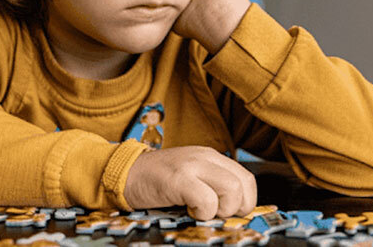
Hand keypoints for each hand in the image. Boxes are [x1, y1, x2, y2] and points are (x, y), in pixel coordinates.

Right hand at [123, 146, 256, 219]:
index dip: (244, 202)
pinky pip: (207, 200)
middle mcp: (205, 157)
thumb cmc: (157, 181)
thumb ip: (212, 185)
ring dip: (219, 209)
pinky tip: (188, 209)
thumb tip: (234, 211)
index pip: (247, 179)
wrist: (125, 173)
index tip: (228, 213)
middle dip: (234, 208)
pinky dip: (202, 212)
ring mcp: (191, 166)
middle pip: (243, 185)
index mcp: (210, 157)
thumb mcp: (190, 176)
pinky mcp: (178, 179)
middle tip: (214, 214)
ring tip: (200, 211)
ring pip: (231, 190)